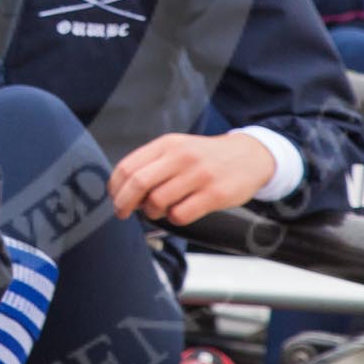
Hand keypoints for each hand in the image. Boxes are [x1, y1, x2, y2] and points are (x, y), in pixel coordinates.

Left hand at [110, 132, 275, 224]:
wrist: (249, 155)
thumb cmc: (206, 157)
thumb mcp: (178, 148)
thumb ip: (152, 164)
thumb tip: (123, 190)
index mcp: (167, 144)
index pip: (128, 166)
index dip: (116, 188)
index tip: (114, 199)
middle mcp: (181, 156)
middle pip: (138, 183)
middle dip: (124, 203)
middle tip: (122, 213)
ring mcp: (199, 175)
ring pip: (158, 201)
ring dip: (152, 212)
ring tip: (159, 210)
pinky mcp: (215, 194)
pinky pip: (180, 214)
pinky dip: (173, 219)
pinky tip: (179, 213)